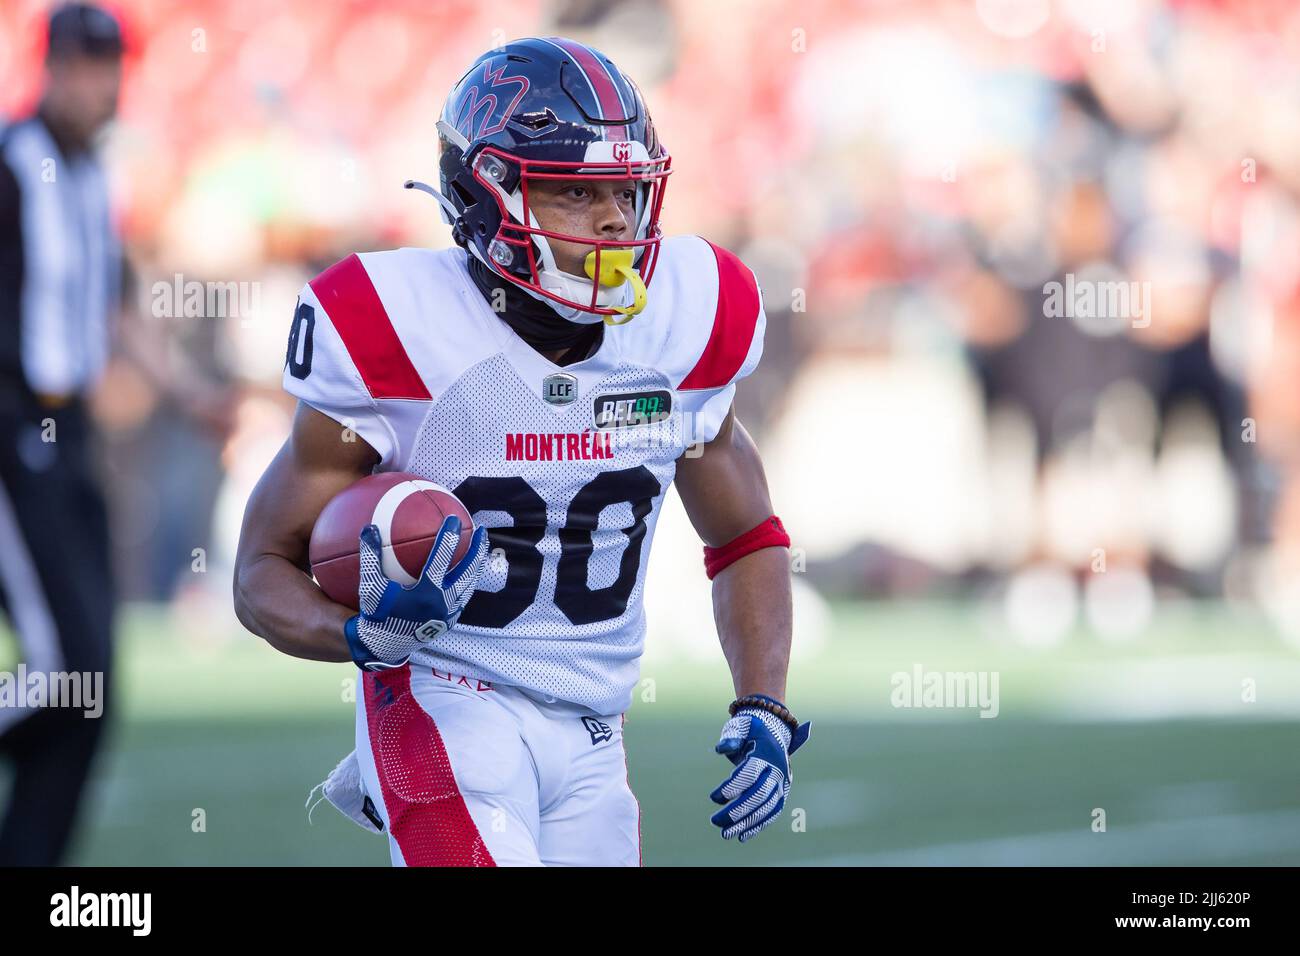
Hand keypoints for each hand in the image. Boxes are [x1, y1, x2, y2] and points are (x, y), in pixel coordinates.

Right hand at [343, 515, 487, 670]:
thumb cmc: (376, 613)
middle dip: (477, 549)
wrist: (385, 645)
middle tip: (480, 529)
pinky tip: (470, 567)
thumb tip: (368, 528)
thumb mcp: (370, 586)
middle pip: (467, 572)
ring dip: (477, 563)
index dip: (449, 538)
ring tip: (481, 545)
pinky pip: (465, 595)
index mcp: (425, 594)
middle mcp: (442, 604)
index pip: (441, 560)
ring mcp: (450, 613)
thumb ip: (370, 557)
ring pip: (471, 583)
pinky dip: (470, 579)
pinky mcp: (451, 619)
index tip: (454, 519)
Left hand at [709, 696, 809, 842]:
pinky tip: (741, 836)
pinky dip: (758, 826)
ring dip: (746, 824)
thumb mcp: (741, 726)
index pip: (749, 775)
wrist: (774, 732)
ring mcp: (782, 785)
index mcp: (766, 755)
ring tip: (725, 834)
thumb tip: (721, 749)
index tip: (713, 798)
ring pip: (765, 809)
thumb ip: (731, 736)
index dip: (732, 788)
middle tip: (714, 822)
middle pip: (758, 796)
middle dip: (736, 811)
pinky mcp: (782, 795)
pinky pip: (771, 814)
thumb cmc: (751, 730)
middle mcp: (777, 772)